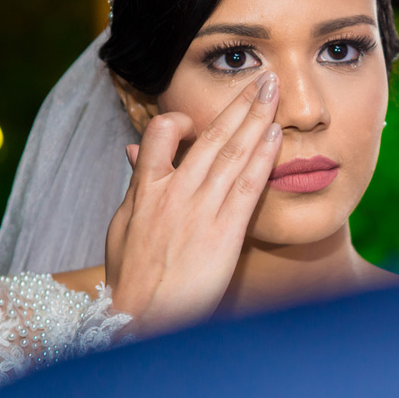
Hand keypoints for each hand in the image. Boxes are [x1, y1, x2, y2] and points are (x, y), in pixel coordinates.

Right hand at [105, 72, 281, 334]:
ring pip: (232, 153)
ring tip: (274, 91)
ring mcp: (200, 211)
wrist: (144, 320)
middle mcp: (174, 194)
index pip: (160, 136)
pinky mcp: (225, 232)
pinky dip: (262, 157)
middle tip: (263, 77)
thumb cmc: (132, 279)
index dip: (182, 120)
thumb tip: (133, 151)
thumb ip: (135, 186)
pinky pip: (247, 185)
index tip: (198, 116)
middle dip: (239, 103)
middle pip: (211, 137)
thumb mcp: (122, 229)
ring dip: (256, 118)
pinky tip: (276, 135)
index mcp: (144, 191)